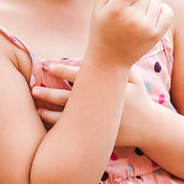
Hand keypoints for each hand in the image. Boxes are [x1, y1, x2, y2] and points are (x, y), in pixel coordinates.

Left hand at [33, 61, 156, 145]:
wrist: (151, 128)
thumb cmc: (141, 99)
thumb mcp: (135, 78)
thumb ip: (120, 64)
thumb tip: (103, 47)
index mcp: (109, 89)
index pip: (81, 77)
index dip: (62, 70)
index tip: (47, 65)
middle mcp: (101, 106)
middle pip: (70, 99)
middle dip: (50, 93)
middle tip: (33, 88)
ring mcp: (99, 123)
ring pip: (68, 118)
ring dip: (49, 112)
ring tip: (34, 106)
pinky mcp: (97, 136)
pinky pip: (73, 133)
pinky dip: (57, 129)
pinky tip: (44, 122)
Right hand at [86, 0, 173, 70]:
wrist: (110, 61)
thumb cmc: (101, 30)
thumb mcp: (99, 8)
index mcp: (117, 9)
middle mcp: (133, 18)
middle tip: (130, 1)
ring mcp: (147, 28)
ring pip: (157, 0)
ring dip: (149, 2)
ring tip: (137, 11)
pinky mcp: (156, 35)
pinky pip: (167, 12)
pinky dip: (161, 10)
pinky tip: (150, 15)